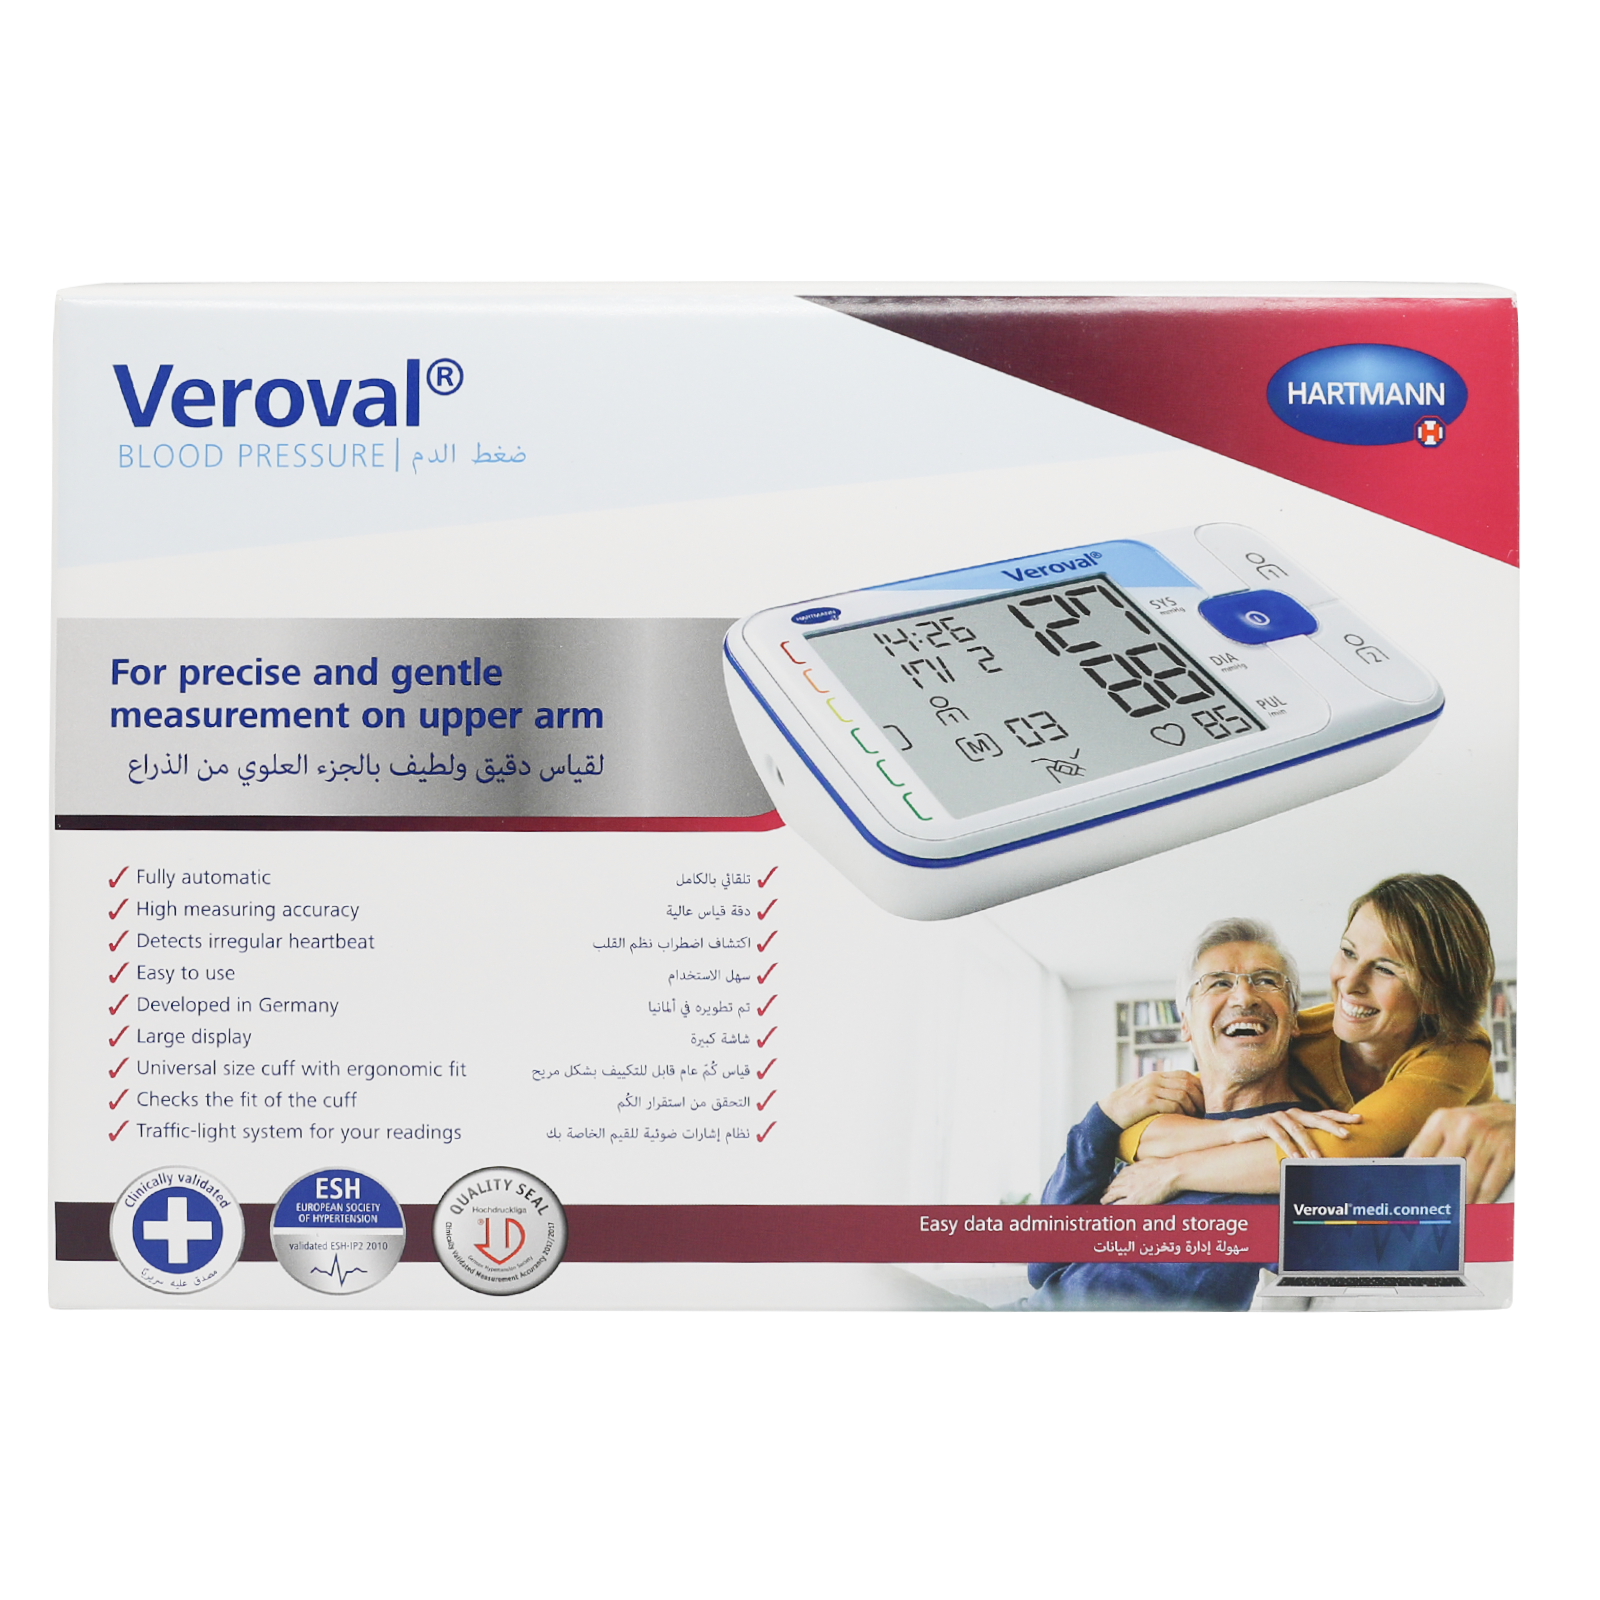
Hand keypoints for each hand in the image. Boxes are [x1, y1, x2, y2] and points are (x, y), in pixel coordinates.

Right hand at [1099, 1071, 1203, 1129]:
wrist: (1109, 1112)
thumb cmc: (1130, 1106)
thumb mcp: (1147, 1092)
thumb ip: (1163, 1090)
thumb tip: (1186, 1097)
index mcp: (1156, 1076)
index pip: (1185, 1075)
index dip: (1199, 1087)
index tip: (1204, 1101)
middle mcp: (1155, 1079)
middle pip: (1187, 1083)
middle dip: (1200, 1098)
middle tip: (1204, 1111)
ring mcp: (1151, 1089)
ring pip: (1182, 1094)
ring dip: (1192, 1107)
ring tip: (1193, 1116)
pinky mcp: (1147, 1102)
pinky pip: (1172, 1105)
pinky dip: (1181, 1112)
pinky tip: (1181, 1118)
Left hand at [1101, 1156, 1184, 1204]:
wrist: (1170, 1172)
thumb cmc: (1164, 1166)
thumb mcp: (1147, 1161)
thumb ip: (1140, 1165)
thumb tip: (1141, 1165)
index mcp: (1130, 1170)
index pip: (1118, 1177)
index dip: (1114, 1182)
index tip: (1112, 1185)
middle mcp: (1127, 1179)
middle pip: (1113, 1185)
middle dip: (1107, 1190)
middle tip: (1103, 1193)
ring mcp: (1130, 1190)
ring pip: (1112, 1195)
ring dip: (1106, 1198)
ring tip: (1103, 1201)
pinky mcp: (1135, 1200)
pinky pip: (1120, 1205)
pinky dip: (1114, 1208)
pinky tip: (1111, 1210)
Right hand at [1231, 1107, 1361, 1157]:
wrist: (1240, 1132)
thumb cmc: (1269, 1137)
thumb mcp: (1291, 1137)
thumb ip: (1307, 1140)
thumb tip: (1330, 1154)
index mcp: (1301, 1116)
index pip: (1325, 1114)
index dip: (1342, 1116)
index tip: (1360, 1119)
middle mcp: (1292, 1113)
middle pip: (1316, 1117)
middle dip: (1332, 1126)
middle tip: (1347, 1135)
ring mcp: (1278, 1116)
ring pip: (1297, 1129)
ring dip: (1308, 1145)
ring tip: (1318, 1158)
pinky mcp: (1264, 1122)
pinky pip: (1279, 1135)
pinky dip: (1288, 1147)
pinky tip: (1295, 1158)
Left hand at [1407, 1102, 1514, 1202]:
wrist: (1518, 1115)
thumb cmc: (1480, 1123)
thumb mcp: (1453, 1124)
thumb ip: (1434, 1144)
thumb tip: (1414, 1172)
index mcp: (1443, 1120)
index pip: (1418, 1153)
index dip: (1411, 1176)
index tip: (1407, 1193)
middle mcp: (1463, 1127)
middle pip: (1441, 1169)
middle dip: (1435, 1192)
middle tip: (1430, 1210)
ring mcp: (1487, 1139)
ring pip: (1466, 1182)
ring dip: (1458, 1201)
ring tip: (1450, 1216)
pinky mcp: (1508, 1153)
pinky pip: (1489, 1186)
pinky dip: (1480, 1202)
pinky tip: (1473, 1210)